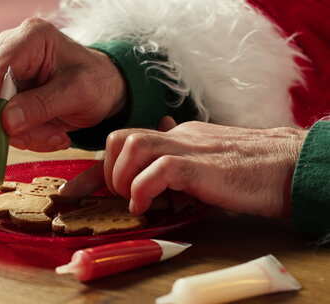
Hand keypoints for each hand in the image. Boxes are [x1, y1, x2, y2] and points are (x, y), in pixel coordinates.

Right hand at [0, 17, 125, 151]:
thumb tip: (6, 123)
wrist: (105, 89)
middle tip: (38, 140)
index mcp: (31, 38)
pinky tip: (50, 133)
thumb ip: (41, 107)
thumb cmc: (97, 83)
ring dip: (20, 133)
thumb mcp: (77, 95)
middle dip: (5, 123)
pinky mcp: (4, 90)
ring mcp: (4, 69)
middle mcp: (10, 47)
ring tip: (56, 135)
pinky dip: (22, 135)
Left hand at [61, 118, 306, 217]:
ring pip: (132, 145)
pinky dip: (143, 189)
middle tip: (120, 195)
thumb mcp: (204, 164)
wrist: (287, 166)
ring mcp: (188, 147)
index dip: (92, 170)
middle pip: (120, 137)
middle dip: (106, 170)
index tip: (72, 193)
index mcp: (175, 138)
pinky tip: (146, 206)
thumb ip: (177, 166)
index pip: (123, 143)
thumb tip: (151, 175)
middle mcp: (176, 137)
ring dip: (122, 177)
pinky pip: (159, 169)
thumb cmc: (247, 171)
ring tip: (133, 199)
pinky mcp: (200, 165)